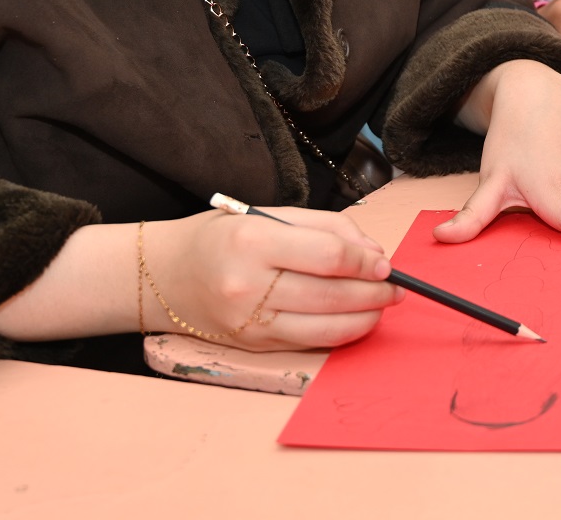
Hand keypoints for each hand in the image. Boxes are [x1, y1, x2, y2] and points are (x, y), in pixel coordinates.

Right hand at [142, 208, 401, 350]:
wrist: (163, 276)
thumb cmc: (220, 237)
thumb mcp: (269, 214)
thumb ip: (326, 228)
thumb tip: (374, 254)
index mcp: (253, 239)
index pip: (328, 255)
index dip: (366, 262)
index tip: (386, 263)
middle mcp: (249, 284)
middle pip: (332, 294)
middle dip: (375, 293)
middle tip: (397, 288)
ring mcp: (250, 321)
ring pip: (326, 326)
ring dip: (365, 317)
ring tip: (383, 305)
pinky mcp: (253, 345)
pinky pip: (309, 342)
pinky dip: (340, 332)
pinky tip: (356, 319)